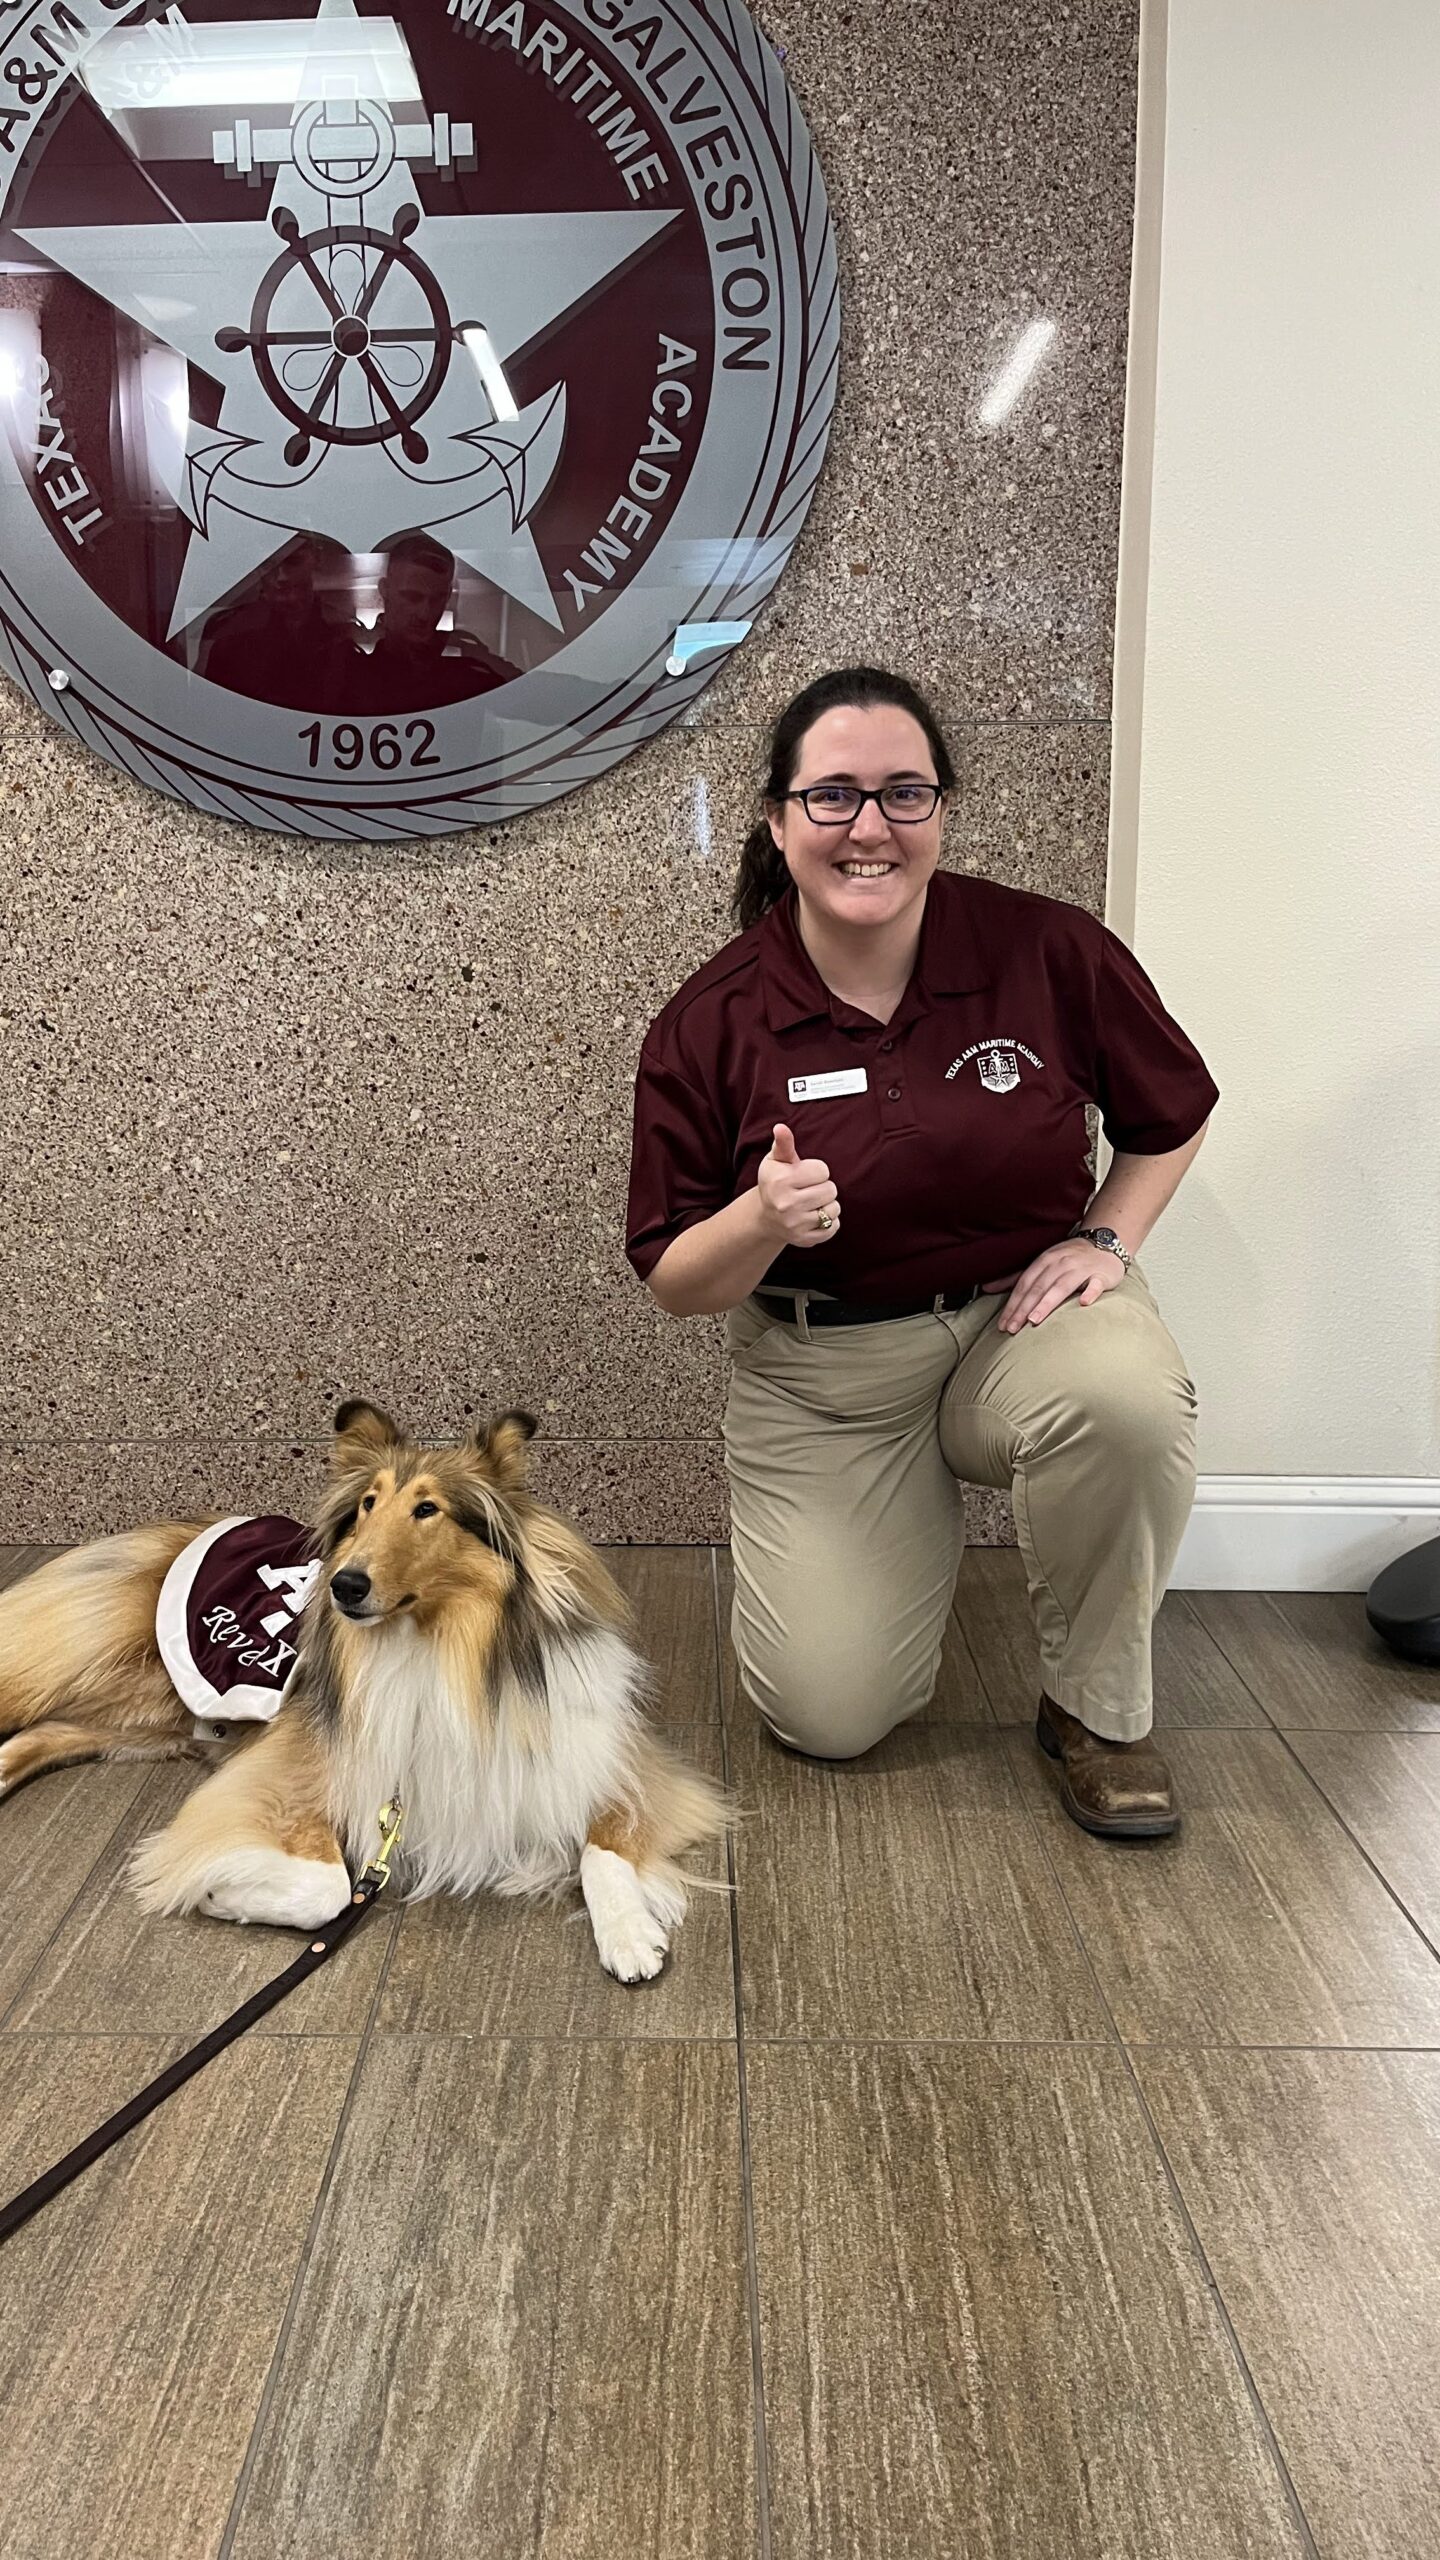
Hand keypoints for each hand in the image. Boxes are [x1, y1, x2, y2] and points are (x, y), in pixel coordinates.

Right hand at [757, 1123, 840, 1248]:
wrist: (765, 1217)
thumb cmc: (775, 1182)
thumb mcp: (776, 1160)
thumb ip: (783, 1143)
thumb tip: (781, 1127)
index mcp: (780, 1180)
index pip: (823, 1170)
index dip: (816, 1171)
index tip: (805, 1175)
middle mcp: (786, 1204)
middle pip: (830, 1189)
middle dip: (823, 1187)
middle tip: (808, 1190)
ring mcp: (795, 1224)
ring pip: (834, 1209)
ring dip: (827, 1205)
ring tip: (812, 1203)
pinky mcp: (804, 1239)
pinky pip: (834, 1228)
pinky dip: (830, 1222)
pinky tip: (815, 1217)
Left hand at [981, 1240, 1126, 1333]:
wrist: (1105, 1244)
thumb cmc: (1069, 1259)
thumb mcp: (1041, 1264)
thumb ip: (1016, 1277)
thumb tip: (986, 1287)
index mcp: (1044, 1261)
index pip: (1024, 1285)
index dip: (1012, 1304)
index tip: (1003, 1324)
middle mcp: (1060, 1263)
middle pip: (1039, 1287)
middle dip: (1023, 1309)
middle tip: (1013, 1329)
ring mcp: (1081, 1268)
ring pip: (1062, 1286)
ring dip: (1047, 1302)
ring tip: (1035, 1319)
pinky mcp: (1101, 1275)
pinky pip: (1095, 1284)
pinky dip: (1090, 1292)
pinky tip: (1083, 1302)